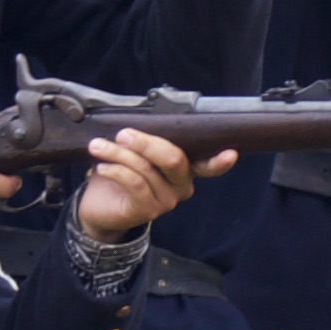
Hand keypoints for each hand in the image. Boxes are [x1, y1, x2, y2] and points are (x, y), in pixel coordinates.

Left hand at [67, 127, 220, 242]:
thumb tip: (139, 119)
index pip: (208, 166)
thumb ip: (146, 140)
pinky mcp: (148, 211)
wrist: (100, 207)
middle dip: (146, 142)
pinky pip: (134, 184)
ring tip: (99, 146)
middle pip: (174, 159)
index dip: (220, 161)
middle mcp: (182, 186)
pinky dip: (116, 170)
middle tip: (123, 134)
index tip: (230, 153)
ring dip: (119, 154)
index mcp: (185, 169)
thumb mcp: (135, 153)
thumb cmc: (120, 174)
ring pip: (147, 169)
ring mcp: (167, 201)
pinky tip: (103, 166)